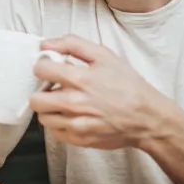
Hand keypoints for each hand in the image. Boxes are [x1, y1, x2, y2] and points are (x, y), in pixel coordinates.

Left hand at [30, 36, 177, 149]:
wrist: (147, 118)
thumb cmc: (128, 85)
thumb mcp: (105, 55)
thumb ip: (72, 44)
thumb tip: (46, 44)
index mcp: (79, 78)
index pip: (40, 70)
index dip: (43, 66)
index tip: (51, 68)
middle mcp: (75, 103)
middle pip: (36, 99)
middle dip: (42, 91)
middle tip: (54, 89)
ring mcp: (76, 124)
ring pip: (43, 117)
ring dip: (50, 109)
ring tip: (64, 103)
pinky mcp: (79, 139)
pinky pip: (54, 132)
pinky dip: (59, 124)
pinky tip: (72, 116)